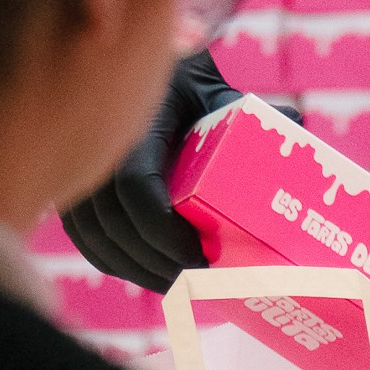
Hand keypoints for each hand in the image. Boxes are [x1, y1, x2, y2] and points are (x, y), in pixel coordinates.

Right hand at [59, 50, 242, 290]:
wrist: (140, 83)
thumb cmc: (187, 92)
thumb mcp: (219, 96)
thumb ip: (254, 112)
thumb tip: (297, 122)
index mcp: (132, 124)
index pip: (136, 187)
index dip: (163, 230)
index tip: (201, 256)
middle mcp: (95, 151)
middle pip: (117, 225)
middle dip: (158, 263)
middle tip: (200, 282)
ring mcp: (77, 176)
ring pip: (99, 240)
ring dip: (140, 271)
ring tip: (182, 287)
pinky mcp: (71, 196)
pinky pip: (88, 242)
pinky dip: (119, 265)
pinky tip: (152, 276)